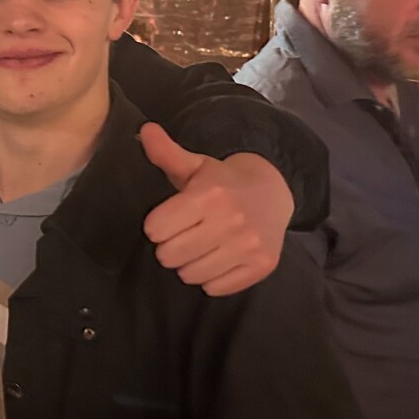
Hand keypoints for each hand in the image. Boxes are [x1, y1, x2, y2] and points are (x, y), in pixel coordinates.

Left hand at [140, 124, 292, 296]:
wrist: (273, 193)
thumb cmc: (222, 181)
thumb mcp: (194, 164)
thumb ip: (166, 152)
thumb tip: (145, 130)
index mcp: (209, 194)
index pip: (156, 229)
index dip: (156, 226)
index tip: (167, 220)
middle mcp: (232, 221)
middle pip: (169, 256)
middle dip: (169, 247)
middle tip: (182, 235)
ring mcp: (249, 246)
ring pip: (190, 275)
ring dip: (188, 264)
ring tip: (198, 247)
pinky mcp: (262, 266)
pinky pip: (216, 288)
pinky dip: (211, 278)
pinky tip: (217, 258)